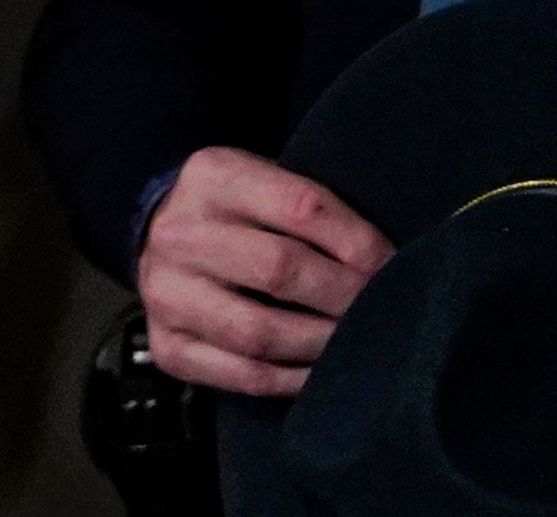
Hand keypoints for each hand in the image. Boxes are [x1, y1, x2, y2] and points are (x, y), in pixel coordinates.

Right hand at [139, 146, 392, 395]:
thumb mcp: (267, 183)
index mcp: (212, 177)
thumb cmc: (239, 214)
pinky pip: (246, 375)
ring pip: (260, 332)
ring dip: (324, 343)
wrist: (161, 238)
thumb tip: (394, 263)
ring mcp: (164, 292)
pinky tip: (323, 370)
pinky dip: (297, 380)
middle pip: (279, 270)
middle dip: (346, 297)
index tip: (394, 266)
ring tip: (357, 342)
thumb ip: (316, 210)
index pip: (302, 207)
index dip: (361, 243)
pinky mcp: (166, 345)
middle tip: (383, 310)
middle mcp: (177, 233)